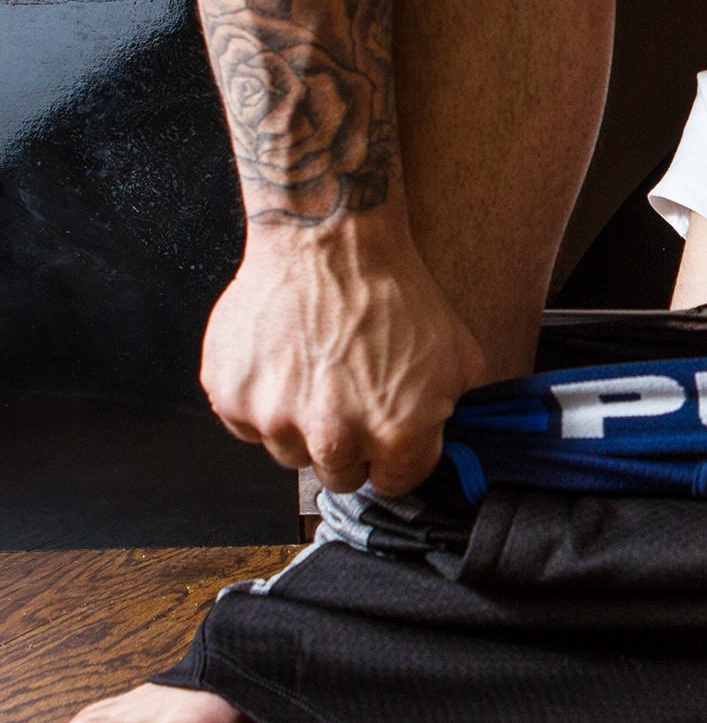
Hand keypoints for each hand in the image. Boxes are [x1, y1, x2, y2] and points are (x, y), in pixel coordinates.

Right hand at [200, 208, 484, 495]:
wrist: (329, 240)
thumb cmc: (393, 293)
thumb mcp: (459, 357)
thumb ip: (453, 414)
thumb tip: (451, 443)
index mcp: (394, 435)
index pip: (393, 483)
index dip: (393, 457)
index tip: (387, 436)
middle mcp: (332, 437)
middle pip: (337, 476)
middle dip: (348, 446)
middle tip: (349, 398)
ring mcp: (274, 419)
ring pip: (288, 451)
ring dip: (301, 423)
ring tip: (316, 369)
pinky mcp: (230, 396)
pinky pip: (245, 423)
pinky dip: (261, 400)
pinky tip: (283, 359)